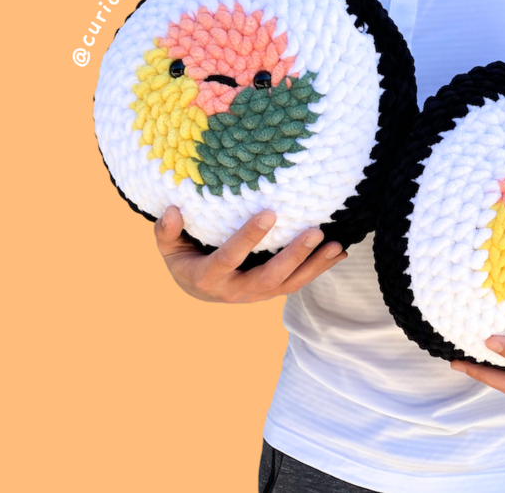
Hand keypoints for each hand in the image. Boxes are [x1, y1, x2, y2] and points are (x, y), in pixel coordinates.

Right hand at [154, 206, 346, 302]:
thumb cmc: (184, 259)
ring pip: (289, 283)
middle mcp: (235, 291)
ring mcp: (256, 295)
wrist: (197, 290)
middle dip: (294, 255)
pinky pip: (297, 283)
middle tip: (315, 232)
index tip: (269, 213)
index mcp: (208, 277)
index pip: (231, 257)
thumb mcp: (169, 248)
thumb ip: (166, 231)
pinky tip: (338, 253)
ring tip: (336, 245)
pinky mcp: (271, 292)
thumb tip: (172, 210)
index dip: (249, 238)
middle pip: (269, 276)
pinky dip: (318, 269)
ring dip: (314, 266)